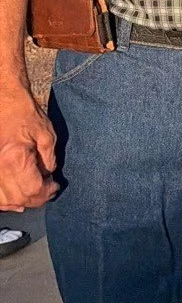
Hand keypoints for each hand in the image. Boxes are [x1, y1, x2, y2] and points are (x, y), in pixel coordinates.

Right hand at [0, 91, 58, 209]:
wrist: (3, 100)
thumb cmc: (24, 113)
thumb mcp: (46, 135)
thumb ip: (49, 160)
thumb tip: (48, 176)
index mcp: (15, 159)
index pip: (32, 190)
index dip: (46, 193)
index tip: (55, 186)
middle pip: (17, 199)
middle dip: (35, 199)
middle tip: (47, 190)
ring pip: (2, 200)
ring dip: (19, 201)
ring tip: (33, 193)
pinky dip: (3, 199)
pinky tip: (14, 196)